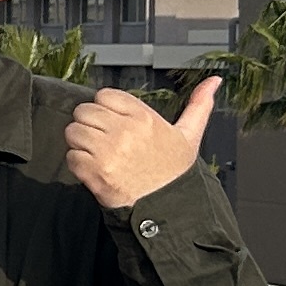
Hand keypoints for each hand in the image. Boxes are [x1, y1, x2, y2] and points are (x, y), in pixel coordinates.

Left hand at [64, 76, 216, 211]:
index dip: (105, 108)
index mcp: (144, 117)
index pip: (104, 95)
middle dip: (89, 124)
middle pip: (84, 111)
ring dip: (80, 143)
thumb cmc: (175, 170)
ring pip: (73, 131)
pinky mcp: (95, 172)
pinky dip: (78, 164)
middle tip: (103, 139)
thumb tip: (215, 80)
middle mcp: (124, 131)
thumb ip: (199, 105)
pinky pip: (71, 156)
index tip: (113, 121)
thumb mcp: (190, 134)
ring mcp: (108, 151)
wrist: (169, 206)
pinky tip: (95, 169)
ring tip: (98, 154)